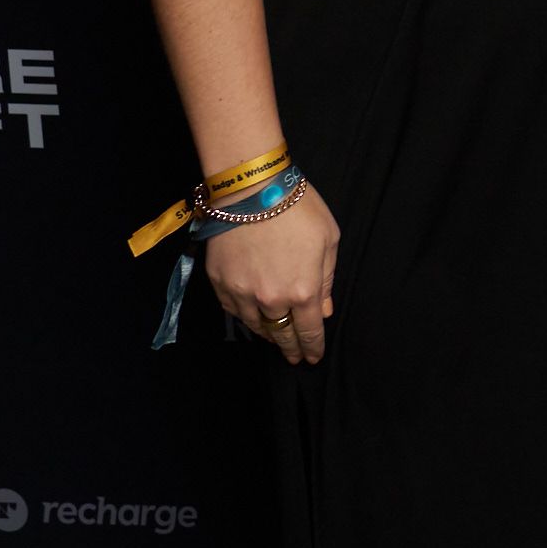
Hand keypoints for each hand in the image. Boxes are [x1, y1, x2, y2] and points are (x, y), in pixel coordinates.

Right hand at [203, 191, 340, 364]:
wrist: (251, 190)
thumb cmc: (298, 209)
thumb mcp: (328, 240)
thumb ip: (327, 279)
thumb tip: (324, 310)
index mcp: (302, 290)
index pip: (307, 330)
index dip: (311, 347)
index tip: (313, 358)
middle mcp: (269, 299)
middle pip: (280, 334)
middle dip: (289, 348)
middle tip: (295, 358)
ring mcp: (241, 293)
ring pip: (254, 325)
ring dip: (267, 334)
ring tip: (275, 339)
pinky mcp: (218, 283)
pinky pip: (233, 311)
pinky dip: (246, 318)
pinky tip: (253, 319)